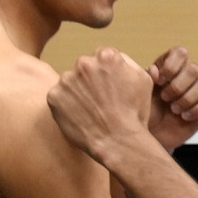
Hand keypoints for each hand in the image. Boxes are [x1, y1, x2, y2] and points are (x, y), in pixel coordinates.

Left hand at [47, 47, 152, 163]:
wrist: (118, 141)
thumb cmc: (134, 113)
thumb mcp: (143, 80)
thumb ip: (127, 62)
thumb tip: (115, 59)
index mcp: (106, 56)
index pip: (101, 57)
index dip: (106, 73)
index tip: (109, 88)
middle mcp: (84, 63)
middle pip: (84, 67)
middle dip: (90, 80)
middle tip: (100, 101)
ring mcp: (66, 79)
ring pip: (70, 82)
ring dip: (77, 92)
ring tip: (90, 110)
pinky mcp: (54, 96)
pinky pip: (59, 97)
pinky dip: (66, 105)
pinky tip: (80, 116)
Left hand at [147, 46, 197, 151]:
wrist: (149, 136)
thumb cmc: (143, 112)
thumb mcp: (140, 93)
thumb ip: (147, 79)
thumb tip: (155, 70)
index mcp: (170, 68)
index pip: (181, 53)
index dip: (172, 65)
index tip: (160, 81)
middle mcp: (186, 77)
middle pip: (194, 68)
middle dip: (178, 86)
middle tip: (165, 98)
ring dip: (188, 98)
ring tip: (174, 109)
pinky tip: (185, 116)